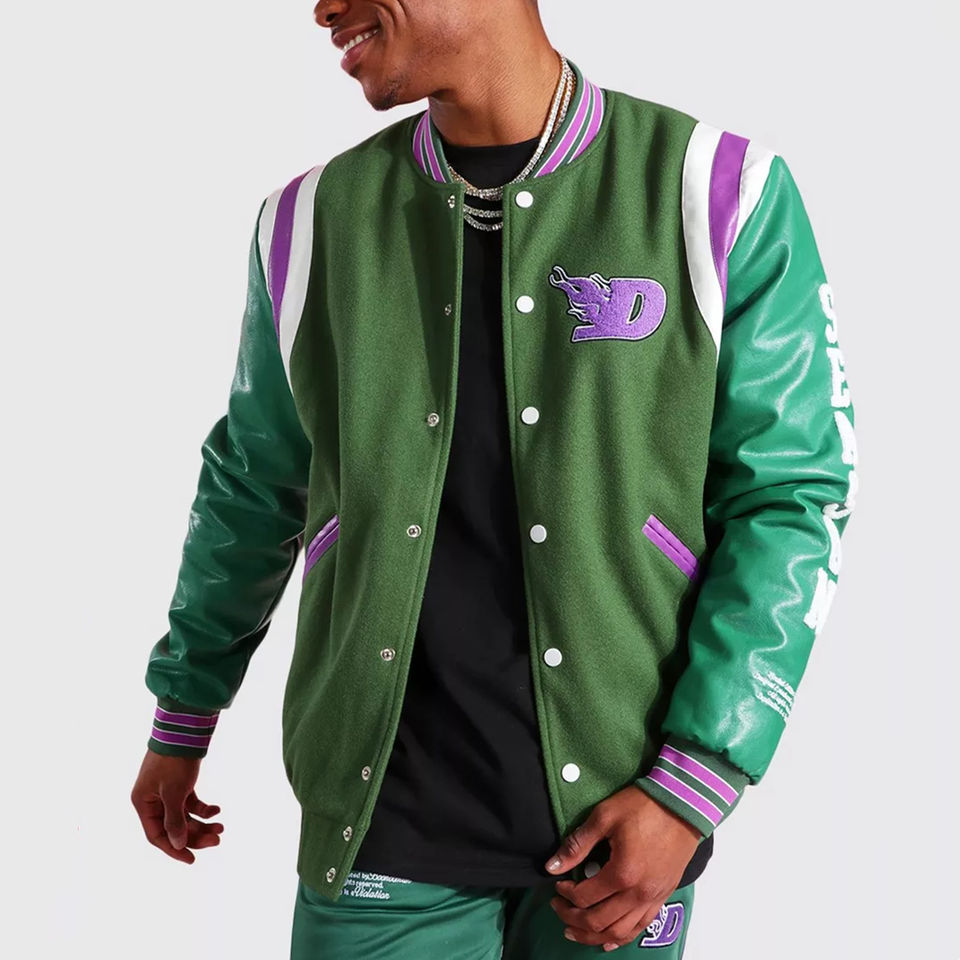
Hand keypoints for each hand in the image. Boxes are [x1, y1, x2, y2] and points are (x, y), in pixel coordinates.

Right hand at [131, 749, 223, 863]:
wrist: (184, 728)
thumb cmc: (174, 760)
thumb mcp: (174, 793)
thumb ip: (175, 820)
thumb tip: (178, 844)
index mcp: (143, 803)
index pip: (156, 835)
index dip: (174, 849)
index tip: (192, 859)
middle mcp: (152, 799)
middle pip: (173, 827)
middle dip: (195, 835)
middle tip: (218, 839)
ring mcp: (166, 791)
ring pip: (183, 816)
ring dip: (202, 823)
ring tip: (221, 827)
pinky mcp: (179, 783)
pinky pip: (190, 802)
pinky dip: (203, 808)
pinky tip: (217, 810)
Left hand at [543, 784, 699, 950]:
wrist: (683, 805)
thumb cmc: (644, 806)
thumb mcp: (604, 817)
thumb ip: (577, 845)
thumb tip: (552, 866)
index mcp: (621, 873)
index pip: (584, 896)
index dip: (565, 893)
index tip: (557, 883)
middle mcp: (638, 893)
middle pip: (598, 921)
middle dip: (572, 918)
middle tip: (558, 908)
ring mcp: (652, 898)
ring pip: (619, 932)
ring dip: (593, 936)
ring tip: (575, 931)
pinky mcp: (662, 896)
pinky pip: (640, 927)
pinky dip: (621, 937)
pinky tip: (608, 940)